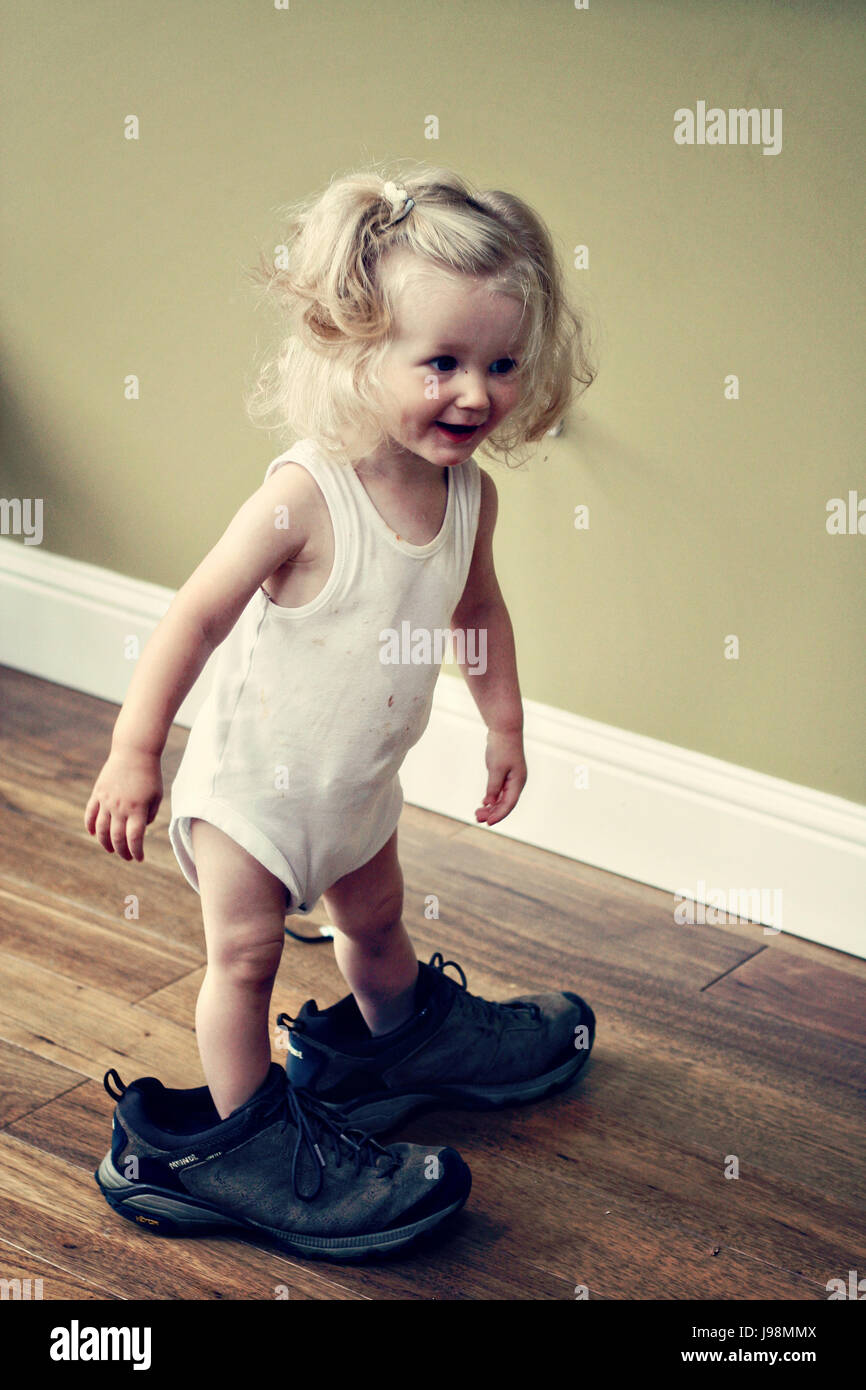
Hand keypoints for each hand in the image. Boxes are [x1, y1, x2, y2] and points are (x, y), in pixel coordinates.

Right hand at [84, 747, 162, 861]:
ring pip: (101, 830)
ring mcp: (107, 801)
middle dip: (122, 851)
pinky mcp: (98, 793)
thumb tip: (141, 829)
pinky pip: (90, 814)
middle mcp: (120, 808)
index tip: (139, 858)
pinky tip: (94, 834)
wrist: (134, 752)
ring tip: (111, 849)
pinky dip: (90, 826)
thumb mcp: (157, 796)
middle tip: (126, 857)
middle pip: (117, 838)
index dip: (136, 851)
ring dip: (105, 843)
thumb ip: (150, 815)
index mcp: (138, 809)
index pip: (135, 839)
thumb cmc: (150, 775)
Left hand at [475, 729, 526, 826]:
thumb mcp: (496, 768)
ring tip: (478, 813)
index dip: (499, 815)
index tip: (488, 823)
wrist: (505, 729)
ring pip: (503, 798)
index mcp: (518, 781)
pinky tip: (484, 802)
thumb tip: (489, 803)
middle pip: (506, 803)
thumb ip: (493, 787)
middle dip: (493, 812)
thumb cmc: (502, 747)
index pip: (509, 804)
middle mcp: (517, 782)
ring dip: (491, 806)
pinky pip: (500, 790)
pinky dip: (492, 797)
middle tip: (477, 818)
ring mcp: (513, 778)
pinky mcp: (506, 773)